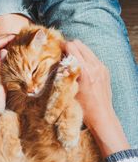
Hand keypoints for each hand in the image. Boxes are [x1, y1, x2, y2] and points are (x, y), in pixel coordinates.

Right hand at [63, 40, 129, 157]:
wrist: (101, 116)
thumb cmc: (83, 108)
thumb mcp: (69, 91)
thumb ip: (65, 76)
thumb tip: (59, 64)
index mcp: (84, 71)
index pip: (72, 48)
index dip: (62, 46)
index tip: (56, 49)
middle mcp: (94, 66)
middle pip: (79, 44)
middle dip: (70, 47)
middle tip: (62, 54)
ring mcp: (101, 67)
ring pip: (87, 49)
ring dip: (78, 52)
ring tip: (71, 61)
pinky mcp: (105, 70)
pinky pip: (93, 57)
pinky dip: (85, 59)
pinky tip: (80, 69)